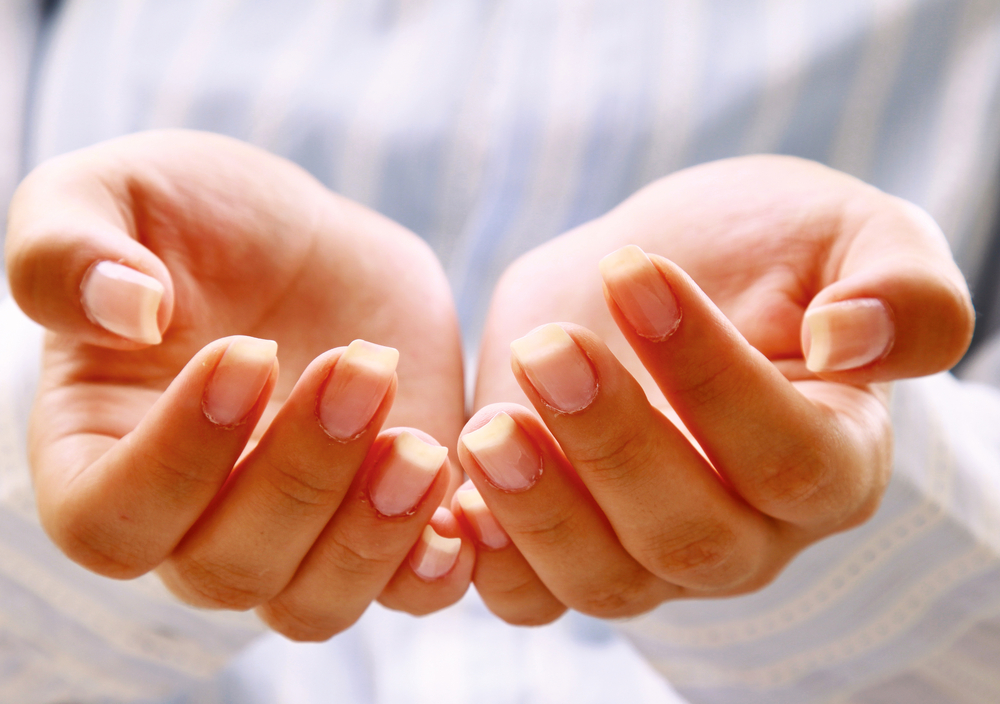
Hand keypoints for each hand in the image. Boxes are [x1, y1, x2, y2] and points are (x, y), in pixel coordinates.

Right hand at [5, 130, 472, 639]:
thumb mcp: (113, 192)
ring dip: (372, 534)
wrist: (305, 243)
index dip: (177, 458)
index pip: (111, 523)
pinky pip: (403, 592)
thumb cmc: (194, 218)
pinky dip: (432, 567)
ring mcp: (292, 535)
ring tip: (420, 444)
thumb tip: (121, 313)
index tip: (247, 353)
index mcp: (100, 456)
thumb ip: (68, 248)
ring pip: (314, 602)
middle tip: (363, 364)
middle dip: (302, 474)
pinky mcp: (381, 522)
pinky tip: (460, 494)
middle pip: (228, 568)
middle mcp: (192, 521)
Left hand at [454, 155, 973, 623]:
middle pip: (690, 537)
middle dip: (612, 446)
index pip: (788, 457)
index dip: (712, 378)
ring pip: (605, 582)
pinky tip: (455, 485)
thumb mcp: (848, 233)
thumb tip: (853, 345)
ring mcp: (652, 552)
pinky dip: (490, 559)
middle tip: (548, 351)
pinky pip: (531, 596)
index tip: (637, 275)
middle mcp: (748, 531)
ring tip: (487, 429)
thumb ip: (900, 287)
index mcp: (833, 460)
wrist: (648, 272)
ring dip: (539, 514)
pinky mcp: (566, 547)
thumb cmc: (759, 249)